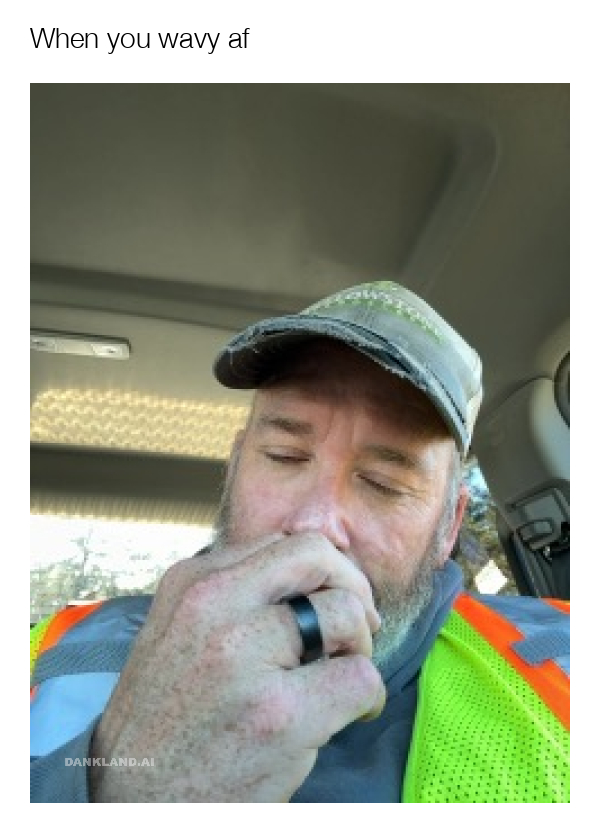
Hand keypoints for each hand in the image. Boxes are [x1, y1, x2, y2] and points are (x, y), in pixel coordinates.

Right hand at [90, 532, 384, 801]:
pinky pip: (359, 677)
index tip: (326, 602)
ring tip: (339, 679)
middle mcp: (214, 606)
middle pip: (316, 555)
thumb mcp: (178, 632)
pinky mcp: (278, 714)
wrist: (133, 800)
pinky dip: (368, 697)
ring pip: (345, 613)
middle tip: (358, 625)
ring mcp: (244, 657)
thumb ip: (232, 595)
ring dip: (359, 647)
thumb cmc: (164, 721)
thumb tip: (305, 573)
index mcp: (191, 583)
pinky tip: (352, 715)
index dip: (320, 571)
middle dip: (352, 586)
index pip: (283, 544)